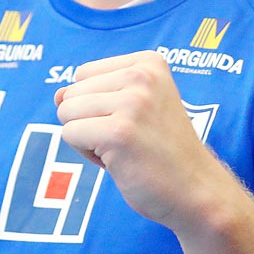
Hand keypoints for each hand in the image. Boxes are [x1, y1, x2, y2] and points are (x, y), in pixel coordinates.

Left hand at [54, 51, 227, 231]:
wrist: (196, 190)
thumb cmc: (161, 150)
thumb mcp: (134, 107)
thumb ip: (93, 93)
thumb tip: (57, 95)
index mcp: (148, 63)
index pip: (83, 74)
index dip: (97, 104)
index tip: (133, 122)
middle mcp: (142, 76)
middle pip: (72, 92)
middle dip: (89, 121)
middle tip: (129, 139)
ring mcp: (132, 103)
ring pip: (66, 112)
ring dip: (86, 138)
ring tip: (124, 149)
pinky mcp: (119, 132)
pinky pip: (69, 134)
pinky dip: (86, 154)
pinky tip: (119, 161)